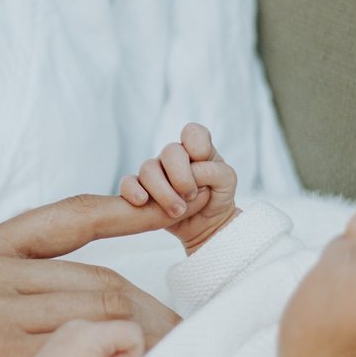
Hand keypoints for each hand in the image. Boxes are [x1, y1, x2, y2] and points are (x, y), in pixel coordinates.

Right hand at [0, 195, 180, 356]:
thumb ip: (4, 284)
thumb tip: (80, 295)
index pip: (66, 217)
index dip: (124, 213)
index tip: (166, 209)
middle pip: (98, 279)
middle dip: (147, 311)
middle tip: (181, 337)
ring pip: (97, 315)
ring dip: (138, 343)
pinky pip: (79, 356)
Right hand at [119, 123, 239, 254]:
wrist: (207, 223)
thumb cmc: (218, 196)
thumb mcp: (227, 182)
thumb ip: (214, 171)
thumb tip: (192, 171)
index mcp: (197, 149)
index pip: (192, 132)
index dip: (196, 144)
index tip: (202, 160)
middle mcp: (175, 157)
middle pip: (170, 152)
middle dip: (181, 177)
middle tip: (190, 196)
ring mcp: (156, 171)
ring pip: (149, 169)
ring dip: (164, 192)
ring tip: (178, 211)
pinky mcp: (142, 189)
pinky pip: (128, 183)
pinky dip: (132, 190)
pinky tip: (142, 201)